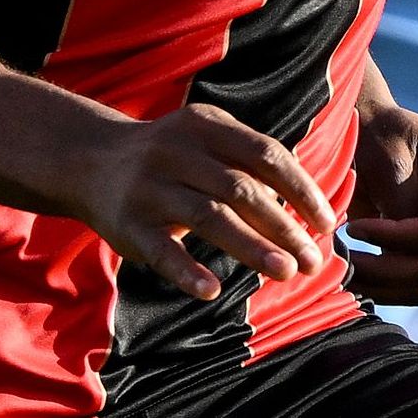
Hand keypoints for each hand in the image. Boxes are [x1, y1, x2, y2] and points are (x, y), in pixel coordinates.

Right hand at [75, 103, 337, 301]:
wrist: (91, 161)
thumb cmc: (172, 159)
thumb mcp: (207, 143)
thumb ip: (250, 166)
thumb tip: (307, 211)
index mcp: (206, 126)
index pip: (266, 155)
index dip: (301, 189)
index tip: (325, 223)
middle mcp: (177, 152)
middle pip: (241, 190)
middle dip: (284, 227)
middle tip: (314, 262)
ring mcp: (150, 187)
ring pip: (208, 218)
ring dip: (252, 247)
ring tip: (286, 272)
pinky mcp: (126, 223)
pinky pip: (161, 250)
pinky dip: (187, 271)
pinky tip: (213, 291)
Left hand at [342, 97, 417, 304]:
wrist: (370, 131)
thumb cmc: (374, 134)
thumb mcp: (385, 160)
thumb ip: (399, 206)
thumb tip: (394, 254)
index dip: (396, 239)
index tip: (353, 230)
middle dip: (385, 271)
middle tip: (342, 262)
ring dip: (382, 287)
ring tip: (344, 271)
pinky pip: (416, 286)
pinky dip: (383, 288)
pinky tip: (355, 275)